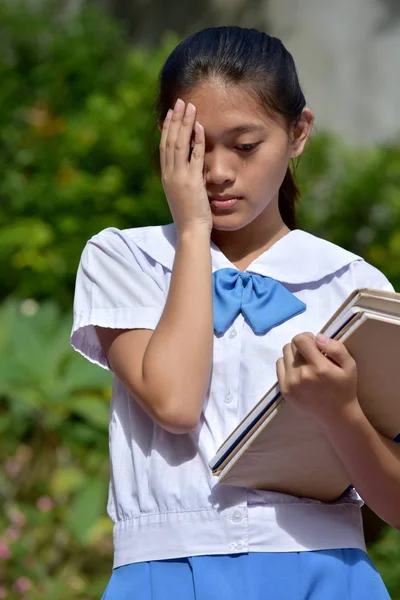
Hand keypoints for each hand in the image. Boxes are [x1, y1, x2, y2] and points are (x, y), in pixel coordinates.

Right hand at [160, 98, 212, 235]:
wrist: (191, 231)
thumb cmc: (190, 216)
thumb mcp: (184, 194)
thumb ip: (185, 178)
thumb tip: (190, 166)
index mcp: (167, 177)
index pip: (165, 147)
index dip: (167, 128)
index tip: (171, 113)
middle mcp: (170, 174)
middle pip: (170, 141)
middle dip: (175, 120)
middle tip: (180, 102)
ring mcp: (179, 177)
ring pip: (179, 144)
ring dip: (184, 124)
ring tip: (189, 107)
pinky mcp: (191, 182)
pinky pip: (194, 156)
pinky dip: (196, 141)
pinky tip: (199, 127)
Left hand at [276, 332, 359, 427]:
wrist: (336, 415)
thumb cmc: (344, 387)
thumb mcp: (350, 365)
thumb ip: (335, 348)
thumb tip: (317, 337)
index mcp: (319, 367)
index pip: (300, 340)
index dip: (307, 337)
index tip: (315, 345)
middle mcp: (302, 374)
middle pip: (291, 345)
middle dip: (302, 346)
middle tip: (312, 355)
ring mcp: (291, 383)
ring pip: (285, 354)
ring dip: (294, 354)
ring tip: (305, 364)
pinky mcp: (284, 389)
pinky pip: (279, 365)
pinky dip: (287, 364)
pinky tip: (298, 372)